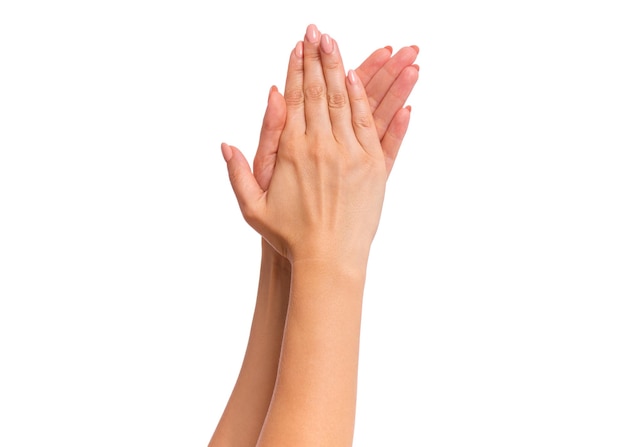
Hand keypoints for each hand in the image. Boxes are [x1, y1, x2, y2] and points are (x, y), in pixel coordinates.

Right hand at [222, 25, 392, 263]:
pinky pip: (371, 124)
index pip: (293, 99)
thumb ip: (238, 173)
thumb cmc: (288, 236)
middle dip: (318, 58)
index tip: (298, 46)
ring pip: (346, 101)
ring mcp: (351, 154)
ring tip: (339, 44)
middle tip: (318, 32)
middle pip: (319, 92)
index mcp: (292, 151)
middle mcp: (322, 146)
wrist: (329, 260)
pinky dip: (367, 99)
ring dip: (342, 69)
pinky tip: (362, 79)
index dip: (296, 70)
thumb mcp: (253, 207)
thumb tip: (227, 144)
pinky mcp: (374, 166)